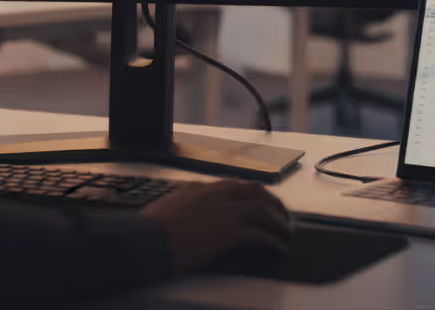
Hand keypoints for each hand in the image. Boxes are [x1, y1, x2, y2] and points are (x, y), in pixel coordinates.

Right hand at [140, 179, 291, 274]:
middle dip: (274, 203)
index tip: (264, 202)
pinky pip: (260, 235)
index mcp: (202, 187)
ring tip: (286, 235)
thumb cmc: (151, 227)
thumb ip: (182, 199)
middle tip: (283, 217)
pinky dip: (272, 242)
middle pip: (255, 191)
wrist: (149, 240)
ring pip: (263, 210)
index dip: (255, 194)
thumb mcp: (167, 204)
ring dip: (278, 223)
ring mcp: (224, 212)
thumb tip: (185, 201)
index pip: (236, 184)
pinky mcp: (229, 232)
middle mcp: (216, 194)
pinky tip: (278, 249)